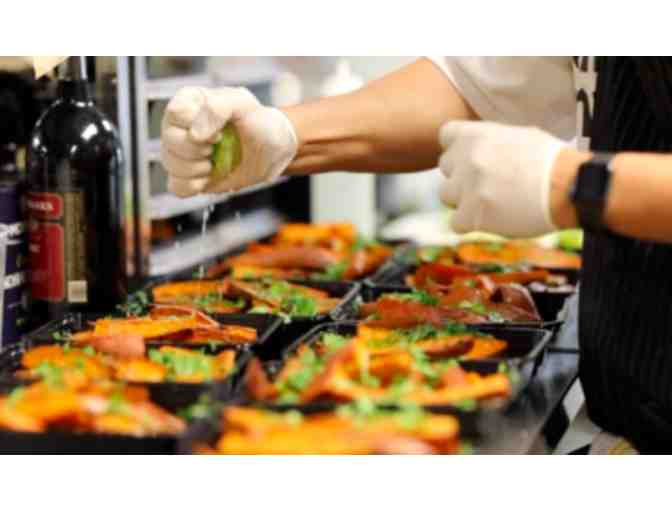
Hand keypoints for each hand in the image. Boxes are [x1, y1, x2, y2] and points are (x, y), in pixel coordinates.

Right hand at [161, 87, 297, 196]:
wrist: (272, 150)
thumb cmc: (258, 121)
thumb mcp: (244, 103)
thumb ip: (218, 108)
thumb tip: (194, 134)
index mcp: (189, 102)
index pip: (174, 113)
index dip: (196, 126)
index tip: (220, 131)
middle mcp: (179, 125)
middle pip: (169, 140)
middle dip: (196, 149)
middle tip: (217, 147)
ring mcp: (181, 151)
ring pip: (169, 164)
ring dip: (196, 168)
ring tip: (214, 162)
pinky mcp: (188, 175)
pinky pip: (175, 186)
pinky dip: (192, 186)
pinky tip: (209, 177)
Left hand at [438, 121, 567, 237]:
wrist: (569, 188)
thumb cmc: (552, 161)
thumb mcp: (518, 136)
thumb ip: (490, 142)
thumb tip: (477, 148)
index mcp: (477, 134)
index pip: (445, 136)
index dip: (457, 148)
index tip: (470, 158)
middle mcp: (466, 158)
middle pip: (445, 167)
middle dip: (461, 175)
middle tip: (487, 183)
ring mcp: (467, 187)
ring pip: (446, 196)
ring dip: (463, 200)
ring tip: (490, 202)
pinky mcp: (471, 215)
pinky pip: (456, 222)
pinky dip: (471, 224)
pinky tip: (492, 219)